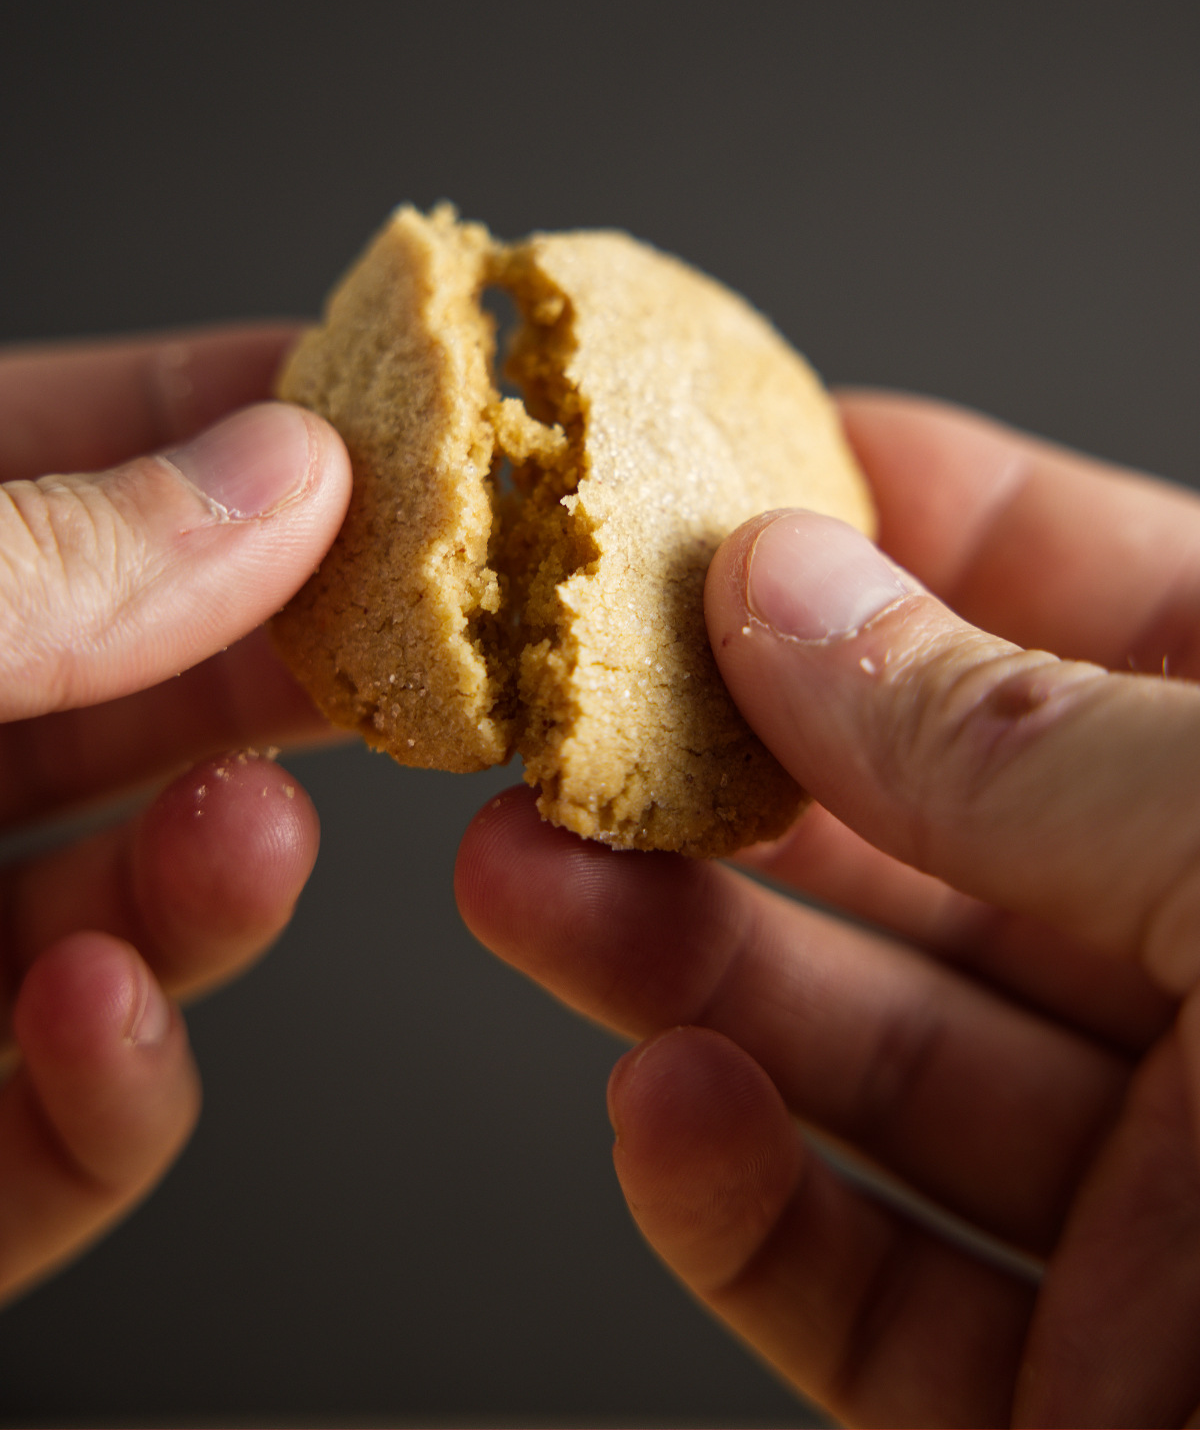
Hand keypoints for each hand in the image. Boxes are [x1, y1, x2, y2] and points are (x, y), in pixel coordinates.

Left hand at [0, 326, 349, 1300]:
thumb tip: (284, 470)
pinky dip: (104, 1093)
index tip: (412, 410)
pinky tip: (104, 1015)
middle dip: (289, 667)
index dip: (243, 420)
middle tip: (442, 642)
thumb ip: (37, 561)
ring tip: (257, 837)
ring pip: (112, 915)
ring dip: (210, 884)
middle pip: (133, 688)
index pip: (69, 454)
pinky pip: (35, 1147)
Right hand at [457, 392, 1199, 1426]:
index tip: (712, 487)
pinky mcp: (1080, 1414)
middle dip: (727, 769)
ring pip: (865, 1053)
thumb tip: (793, 594)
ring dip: (677, 968)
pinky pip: (866, 1291)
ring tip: (529, 879)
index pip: (1081, 606)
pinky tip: (669, 1109)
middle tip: (559, 712)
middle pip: (926, 841)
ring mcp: (1161, 1215)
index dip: (897, 529)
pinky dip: (741, 1201)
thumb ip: (1029, 731)